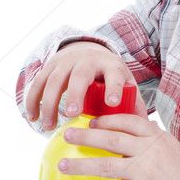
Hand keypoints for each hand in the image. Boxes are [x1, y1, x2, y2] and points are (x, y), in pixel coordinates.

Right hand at [25, 40, 148, 127]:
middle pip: (80, 76)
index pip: (114, 75)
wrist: (87, 51)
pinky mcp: (50, 66)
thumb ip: (134, 102)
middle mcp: (87, 61)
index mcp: (110, 66)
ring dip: (50, 103)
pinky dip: (33, 100)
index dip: (114, 88)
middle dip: (75, 94)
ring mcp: (66, 62)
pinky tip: (32, 117)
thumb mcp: (125, 82)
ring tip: (49, 126)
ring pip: (55, 80)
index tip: (112, 103)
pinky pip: (39, 82)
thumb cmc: (109, 75)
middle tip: (72, 114)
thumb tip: (147, 128)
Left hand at [58, 114, 179, 179]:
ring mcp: (142, 171)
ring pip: (105, 166)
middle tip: (67, 135)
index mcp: (153, 137)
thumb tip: (136, 131)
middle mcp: (146, 151)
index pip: (126, 122)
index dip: (106, 121)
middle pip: (110, 140)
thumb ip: (152, 140)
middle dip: (86, 137)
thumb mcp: (170, 146)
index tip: (92, 122)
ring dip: (81, 166)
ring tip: (63, 166)